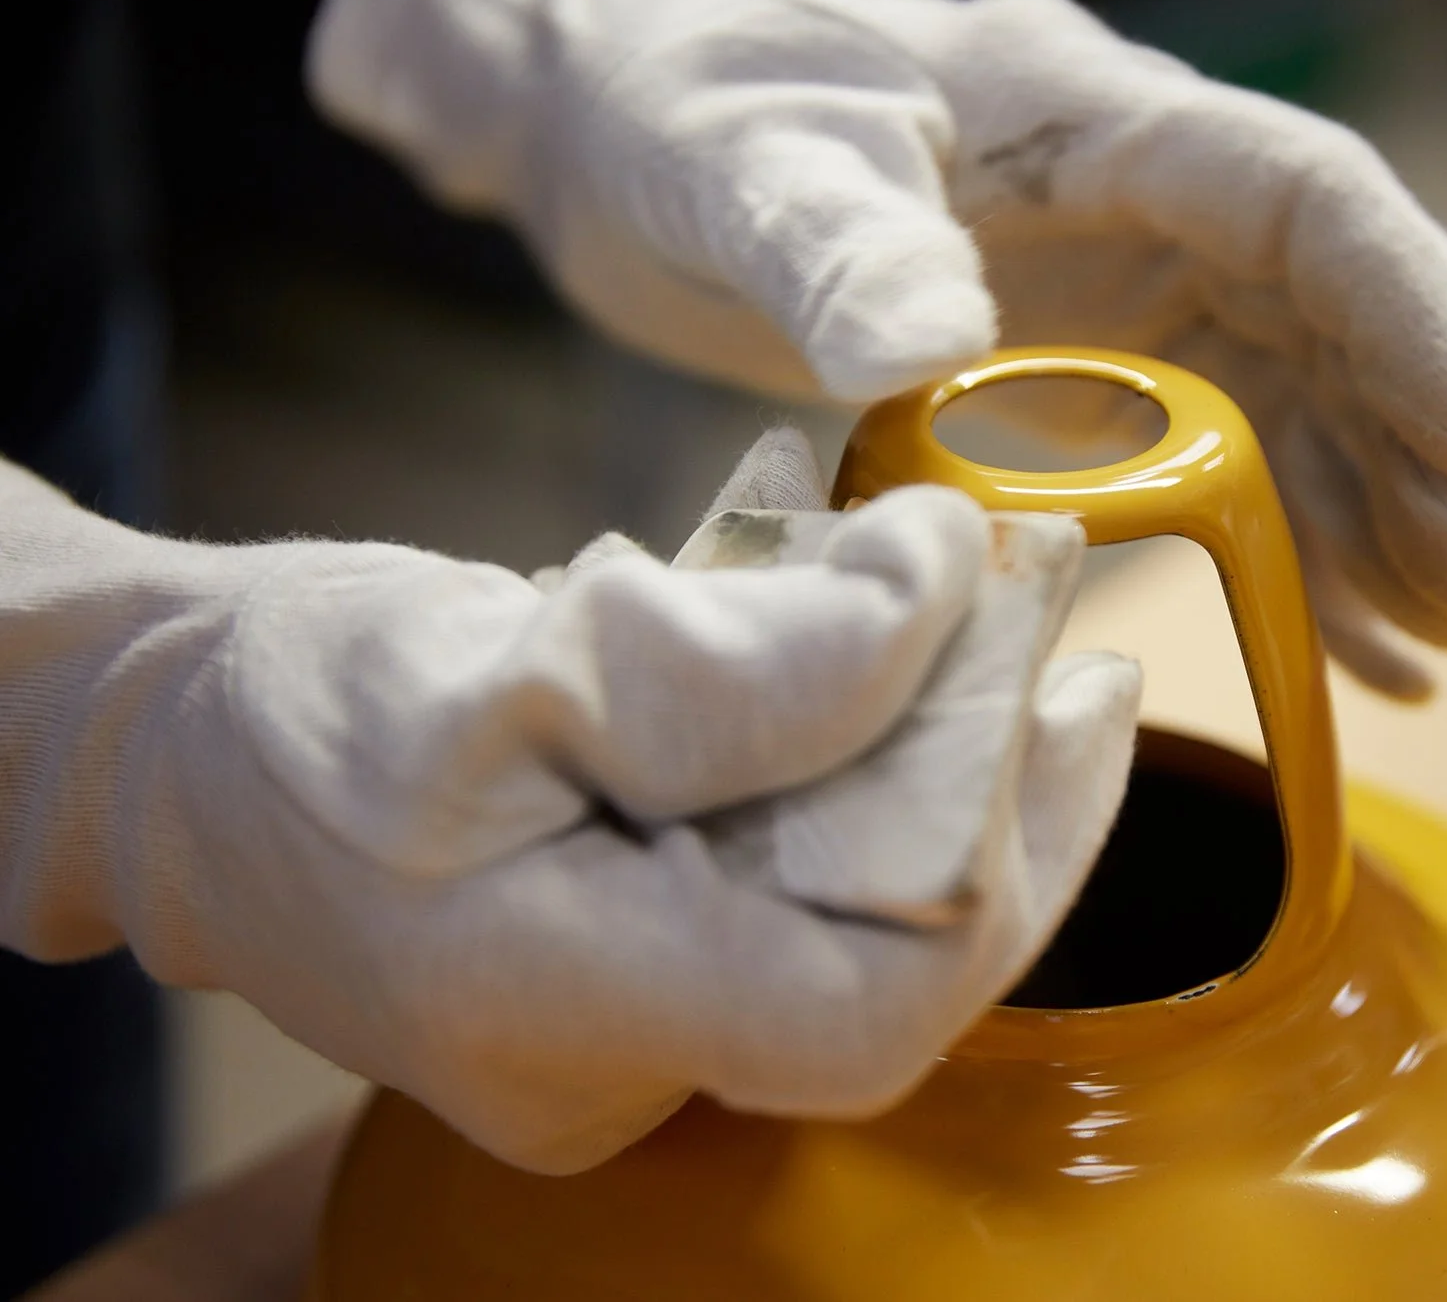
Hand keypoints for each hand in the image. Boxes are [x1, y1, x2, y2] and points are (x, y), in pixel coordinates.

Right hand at [0, 434, 1138, 1174]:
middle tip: (1042, 590)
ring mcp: (628, 1039)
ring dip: (939, 745)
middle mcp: (611, 1068)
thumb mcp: (511, 653)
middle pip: (890, 948)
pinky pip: (797, 882)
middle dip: (996, 767)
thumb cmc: (293, 706)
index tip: (1059, 671)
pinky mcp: (637, 977)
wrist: (174, 757)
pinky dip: (856, 759)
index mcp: (559, 1009)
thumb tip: (942, 601)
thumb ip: (742, 663)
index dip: (1007, 850)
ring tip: (988, 590)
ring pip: (855, 907)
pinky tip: (883, 641)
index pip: (875, 1008)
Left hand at [309, 0, 1446, 698]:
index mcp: (1095, 119)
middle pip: (1349, 330)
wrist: (631, 127)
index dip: (1434, 314)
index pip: (1307, 202)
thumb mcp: (749, 163)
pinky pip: (1237, 480)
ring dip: (1412, 537)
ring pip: (1318, 419)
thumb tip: (936, 343)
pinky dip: (1310, 568)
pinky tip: (1378, 659)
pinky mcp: (1092, 391)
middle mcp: (1150, 212)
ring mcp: (1132, 307)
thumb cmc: (691, 109)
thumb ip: (840, 245)